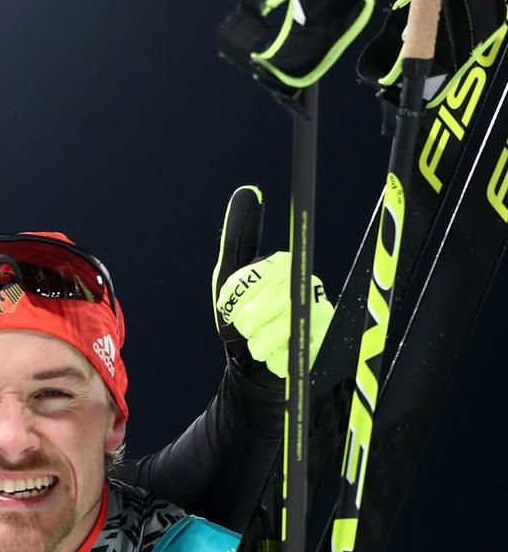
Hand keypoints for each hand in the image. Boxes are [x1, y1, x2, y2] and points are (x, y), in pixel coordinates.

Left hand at [210, 184, 335, 380]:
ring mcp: (321, 315)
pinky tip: (271, 354)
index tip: (231, 304)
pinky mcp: (322, 346)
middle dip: (247, 319)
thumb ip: (238, 235)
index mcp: (288, 265)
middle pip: (273, 301)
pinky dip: (270, 358)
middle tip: (244, 325)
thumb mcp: (230, 274)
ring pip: (280, 330)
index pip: (266, 271)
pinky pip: (288, 353)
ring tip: (257, 340)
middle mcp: (310, 285)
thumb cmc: (241, 312)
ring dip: (257, 341)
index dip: (244, 292)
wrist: (251, 361)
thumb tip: (248, 189)